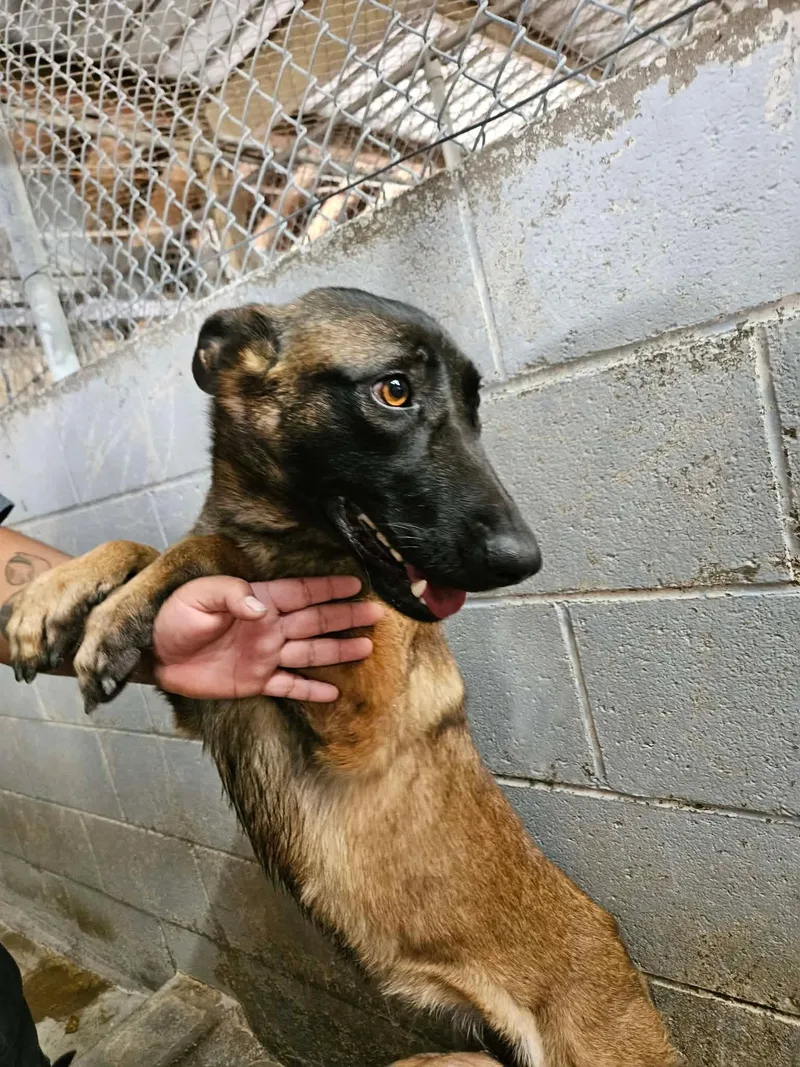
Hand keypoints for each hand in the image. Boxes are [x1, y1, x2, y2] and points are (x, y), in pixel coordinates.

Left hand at [152, 575, 381, 701]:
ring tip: (365, 648)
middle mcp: (269, 628)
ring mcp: (265, 656)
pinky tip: (332, 693)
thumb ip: (232, 597)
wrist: (154, 653)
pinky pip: (288, 686)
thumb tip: (264, 610)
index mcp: (259, 602)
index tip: (356, 584)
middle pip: (315, 621)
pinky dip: (310, 690)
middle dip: (344, 617)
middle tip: (375, 615)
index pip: (301, 593)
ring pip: (309, 652)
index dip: (328, 588)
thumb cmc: (174, 618)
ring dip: (337, 650)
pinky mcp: (255, 681)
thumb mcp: (199, 597)